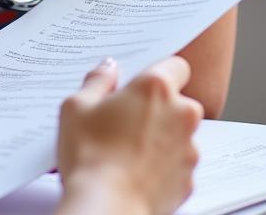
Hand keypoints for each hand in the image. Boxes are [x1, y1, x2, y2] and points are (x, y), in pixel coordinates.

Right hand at [56, 56, 203, 214]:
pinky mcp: (188, 180)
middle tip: (124, 116)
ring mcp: (189, 150)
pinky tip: (134, 168)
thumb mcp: (76, 106)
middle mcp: (180, 116)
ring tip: (124, 147)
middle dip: (156, 106)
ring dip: (160, 135)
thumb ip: (97, 81)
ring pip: (178, 133)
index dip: (159, 71)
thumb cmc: (90, 155)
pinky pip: (177, 163)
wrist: (107, 206)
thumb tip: (107, 69)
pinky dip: (161, 163)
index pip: (176, 65)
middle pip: (178, 101)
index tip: (141, 81)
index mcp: (155, 89)